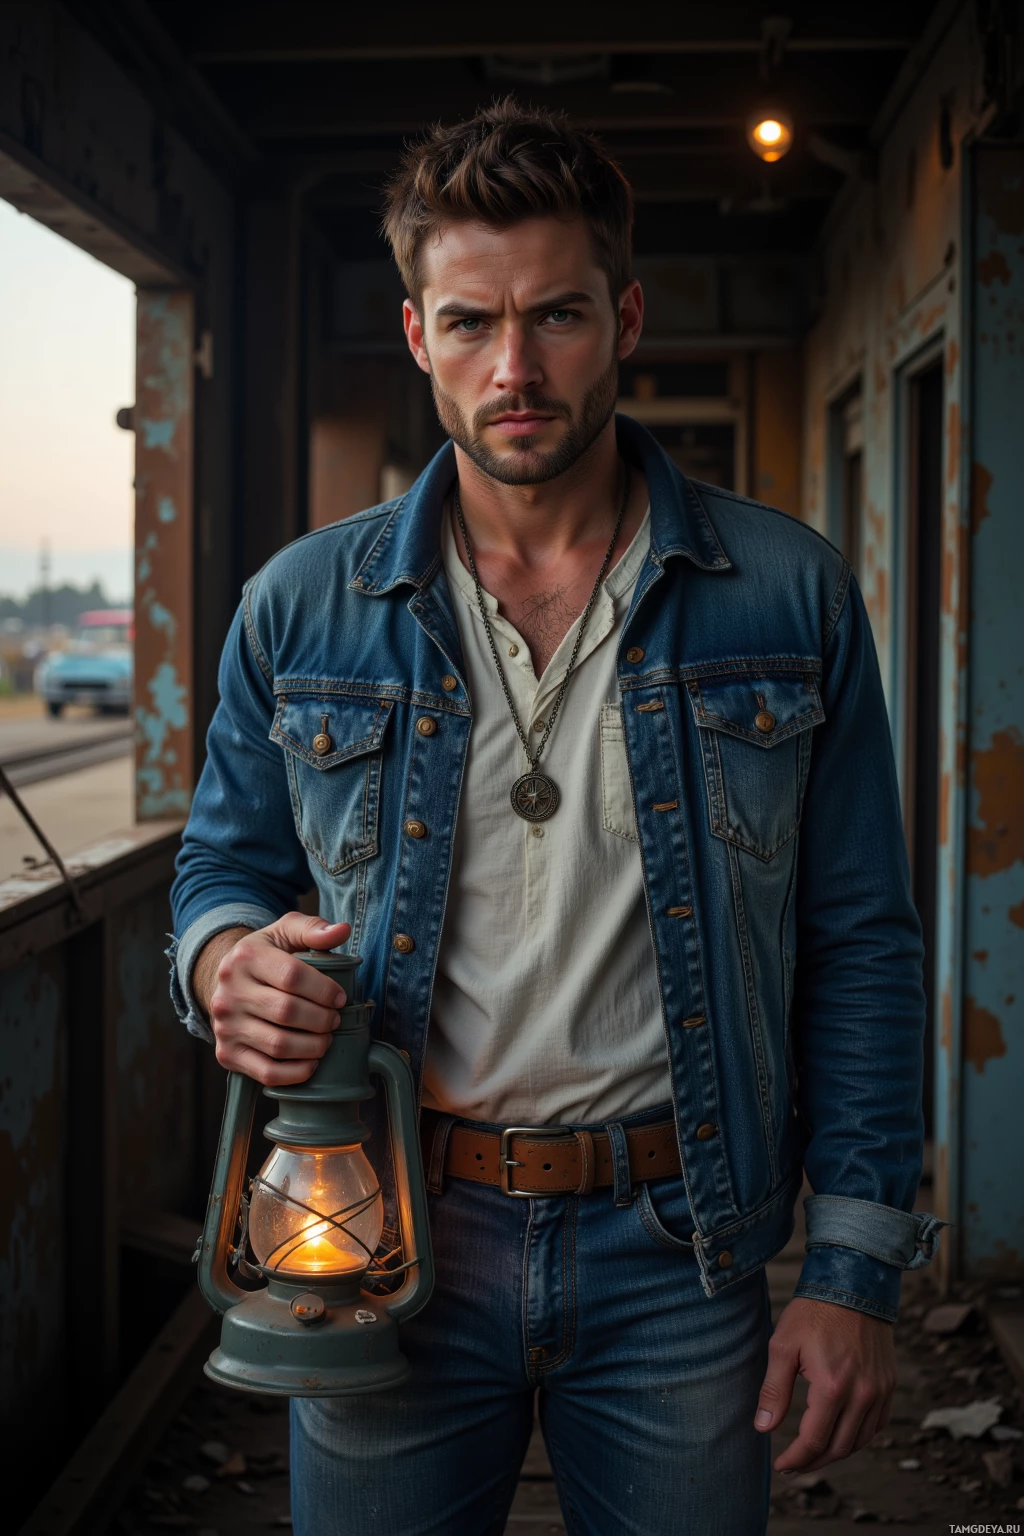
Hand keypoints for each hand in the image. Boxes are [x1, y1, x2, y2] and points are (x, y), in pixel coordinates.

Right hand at [198, 913, 351, 1085]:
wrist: (227, 982)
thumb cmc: (266, 956)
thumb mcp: (286, 932)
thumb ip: (314, 929)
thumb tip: (343, 930)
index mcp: (245, 957)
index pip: (292, 976)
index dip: (323, 990)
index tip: (340, 998)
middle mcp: (228, 992)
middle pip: (286, 1012)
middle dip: (321, 1019)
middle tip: (335, 1020)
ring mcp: (225, 1026)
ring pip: (278, 1045)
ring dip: (313, 1046)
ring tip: (326, 1039)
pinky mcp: (227, 1054)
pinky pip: (266, 1072)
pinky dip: (296, 1072)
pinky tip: (312, 1062)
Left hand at [753, 1297, 897, 1471]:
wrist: (853, 1285)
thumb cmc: (812, 1313)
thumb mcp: (783, 1346)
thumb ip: (773, 1391)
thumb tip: (763, 1429)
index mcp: (832, 1386)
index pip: (814, 1440)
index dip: (796, 1459)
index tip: (781, 1465)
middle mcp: (861, 1394)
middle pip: (838, 1447)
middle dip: (814, 1461)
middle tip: (795, 1464)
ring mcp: (879, 1390)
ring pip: (860, 1441)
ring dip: (837, 1452)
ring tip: (814, 1453)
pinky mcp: (889, 1384)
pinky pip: (877, 1425)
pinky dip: (859, 1437)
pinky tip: (842, 1435)